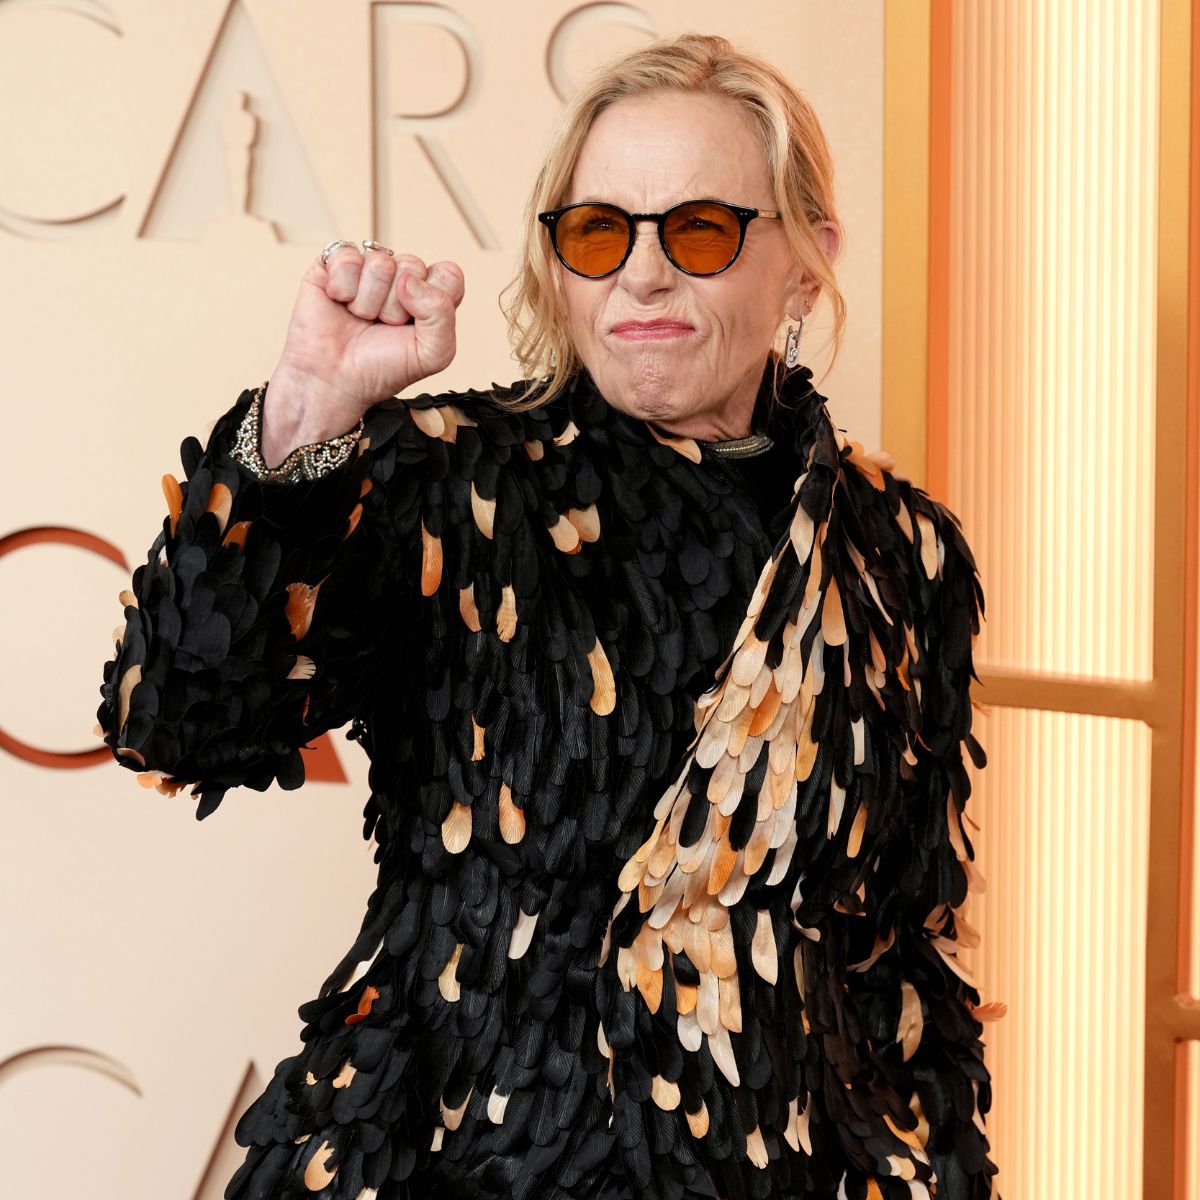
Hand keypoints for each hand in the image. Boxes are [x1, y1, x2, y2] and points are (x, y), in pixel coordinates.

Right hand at [261, 244, 464, 463]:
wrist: (333, 381)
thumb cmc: (382, 369)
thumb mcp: (432, 355)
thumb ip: (442, 315)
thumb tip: (409, 280)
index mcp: (429, 297)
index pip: (449, 273)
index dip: (433, 299)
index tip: (415, 325)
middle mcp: (401, 278)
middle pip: (413, 266)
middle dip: (396, 306)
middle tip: (382, 327)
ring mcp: (368, 268)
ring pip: (380, 263)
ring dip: (368, 302)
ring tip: (361, 319)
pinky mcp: (334, 263)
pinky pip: (347, 257)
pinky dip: (342, 288)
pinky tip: (339, 302)